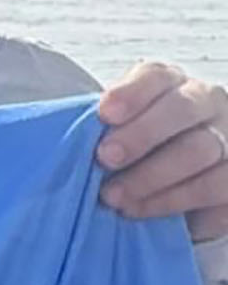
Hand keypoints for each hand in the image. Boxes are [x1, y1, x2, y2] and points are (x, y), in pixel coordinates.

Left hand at [95, 66, 227, 246]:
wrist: (173, 193)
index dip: (131, 93)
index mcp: (172, 83)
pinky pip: (213, 187)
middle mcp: (207, 103)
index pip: (156, 75)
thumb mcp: (118, 133)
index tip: (104, 114)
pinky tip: (140, 209)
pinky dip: (171, 200)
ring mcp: (227, 139)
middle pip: (182, 109)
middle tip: (105, 158)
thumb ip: (105, 129)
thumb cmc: (135, 156)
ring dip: (152, 175)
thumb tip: (71, 140)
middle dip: (141, 134)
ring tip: (114, 196)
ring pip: (200, 149)